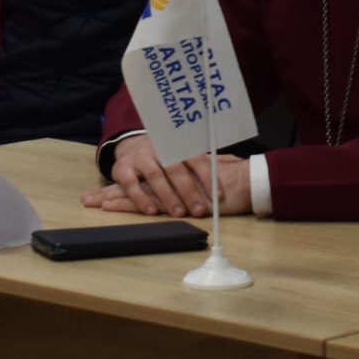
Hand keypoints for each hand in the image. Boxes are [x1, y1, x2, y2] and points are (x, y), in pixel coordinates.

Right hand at [82, 135, 250, 216]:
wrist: (129, 145)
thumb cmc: (163, 155)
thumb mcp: (182, 153)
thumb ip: (206, 161)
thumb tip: (237, 162)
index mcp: (177, 145)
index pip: (196, 160)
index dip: (208, 178)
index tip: (219, 197)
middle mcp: (159, 148)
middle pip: (176, 168)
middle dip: (189, 190)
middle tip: (199, 210)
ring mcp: (140, 158)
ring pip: (155, 176)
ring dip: (168, 196)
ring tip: (178, 213)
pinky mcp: (122, 168)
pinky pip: (131, 183)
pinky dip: (141, 198)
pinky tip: (151, 211)